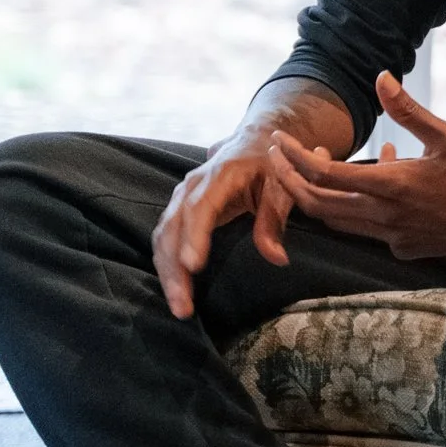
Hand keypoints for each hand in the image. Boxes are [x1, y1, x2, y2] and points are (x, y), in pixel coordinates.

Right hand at [153, 88, 357, 314]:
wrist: (256, 140)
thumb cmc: (271, 164)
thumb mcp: (282, 187)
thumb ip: (274, 220)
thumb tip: (277, 259)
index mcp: (220, 175)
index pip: (201, 207)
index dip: (194, 236)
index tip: (192, 266)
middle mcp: (192, 186)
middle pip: (174, 227)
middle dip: (174, 268)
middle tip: (183, 305)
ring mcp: (181, 197)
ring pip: (164, 236)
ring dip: (167, 272)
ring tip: (179, 306)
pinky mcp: (179, 210)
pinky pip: (164, 238)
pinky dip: (165, 264)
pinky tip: (174, 289)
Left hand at [266, 74, 445, 265]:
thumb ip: (409, 111)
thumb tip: (381, 78)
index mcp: (391, 187)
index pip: (323, 175)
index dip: (294, 158)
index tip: (280, 140)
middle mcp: (384, 217)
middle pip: (317, 204)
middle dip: (291, 180)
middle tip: (282, 156)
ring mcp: (392, 237)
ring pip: (337, 220)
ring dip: (320, 194)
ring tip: (322, 162)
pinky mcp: (405, 248)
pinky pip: (366, 227)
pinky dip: (357, 203)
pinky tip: (378, 177)